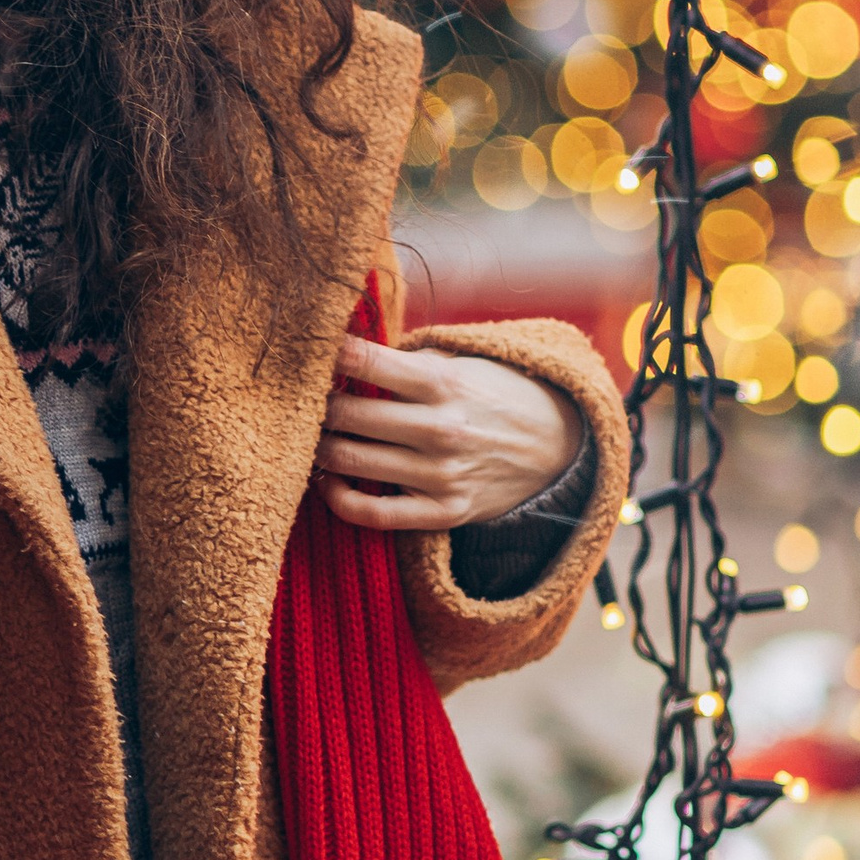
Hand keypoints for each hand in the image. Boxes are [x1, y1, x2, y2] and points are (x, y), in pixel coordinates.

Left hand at [314, 337, 583, 533]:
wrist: (559, 447)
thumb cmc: (495, 395)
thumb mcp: (460, 362)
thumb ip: (405, 357)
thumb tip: (340, 346)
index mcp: (442, 381)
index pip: (364, 361)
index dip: (323, 353)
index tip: (302, 352)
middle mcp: (440, 428)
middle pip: (344, 415)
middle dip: (313, 404)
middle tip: (300, 400)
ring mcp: (441, 474)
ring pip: (349, 461)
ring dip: (318, 447)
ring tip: (309, 435)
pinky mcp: (443, 512)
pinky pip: (373, 513)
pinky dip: (337, 499)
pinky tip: (328, 480)